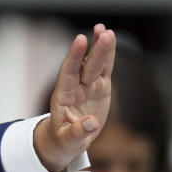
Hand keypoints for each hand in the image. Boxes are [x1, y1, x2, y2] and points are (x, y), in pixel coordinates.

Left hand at [34, 24, 115, 171]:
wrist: (67, 141)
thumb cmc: (63, 141)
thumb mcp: (67, 141)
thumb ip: (77, 132)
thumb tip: (91, 122)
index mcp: (63, 98)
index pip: (68, 73)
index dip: (74, 57)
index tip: (80, 40)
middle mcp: (75, 88)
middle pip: (85, 66)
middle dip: (95, 51)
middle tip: (103, 32)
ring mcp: (87, 86)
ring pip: (95, 64)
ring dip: (101, 48)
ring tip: (105, 30)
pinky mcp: (99, 88)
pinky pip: (104, 69)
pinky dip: (108, 56)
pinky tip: (109, 38)